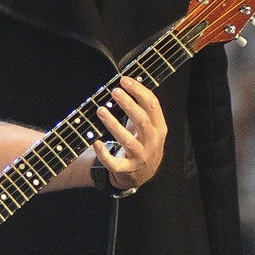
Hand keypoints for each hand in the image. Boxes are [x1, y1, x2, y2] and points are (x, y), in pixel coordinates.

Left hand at [93, 75, 166, 191]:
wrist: (142, 174)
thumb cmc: (142, 144)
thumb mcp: (148, 127)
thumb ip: (141, 109)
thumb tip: (126, 85)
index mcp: (159, 128)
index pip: (152, 105)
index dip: (139, 91)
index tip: (125, 80)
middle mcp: (152, 142)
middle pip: (142, 121)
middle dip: (128, 105)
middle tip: (114, 91)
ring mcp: (140, 157)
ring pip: (127, 141)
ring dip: (113, 125)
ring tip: (100, 111)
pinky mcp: (127, 169)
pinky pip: (114, 163)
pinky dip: (104, 154)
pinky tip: (95, 143)